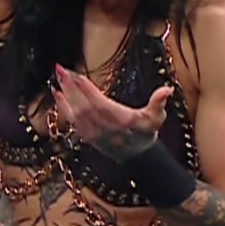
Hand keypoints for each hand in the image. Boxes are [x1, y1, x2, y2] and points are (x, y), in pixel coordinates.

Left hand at [51, 63, 170, 160]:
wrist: (137, 156)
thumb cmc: (146, 133)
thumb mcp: (156, 118)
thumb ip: (159, 103)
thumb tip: (167, 89)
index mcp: (119, 119)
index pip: (100, 103)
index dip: (87, 90)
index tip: (77, 76)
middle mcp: (103, 126)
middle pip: (83, 105)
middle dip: (71, 87)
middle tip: (61, 70)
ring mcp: (93, 131)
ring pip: (75, 111)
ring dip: (65, 93)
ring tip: (58, 76)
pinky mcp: (85, 134)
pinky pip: (71, 119)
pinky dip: (63, 106)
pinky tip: (57, 93)